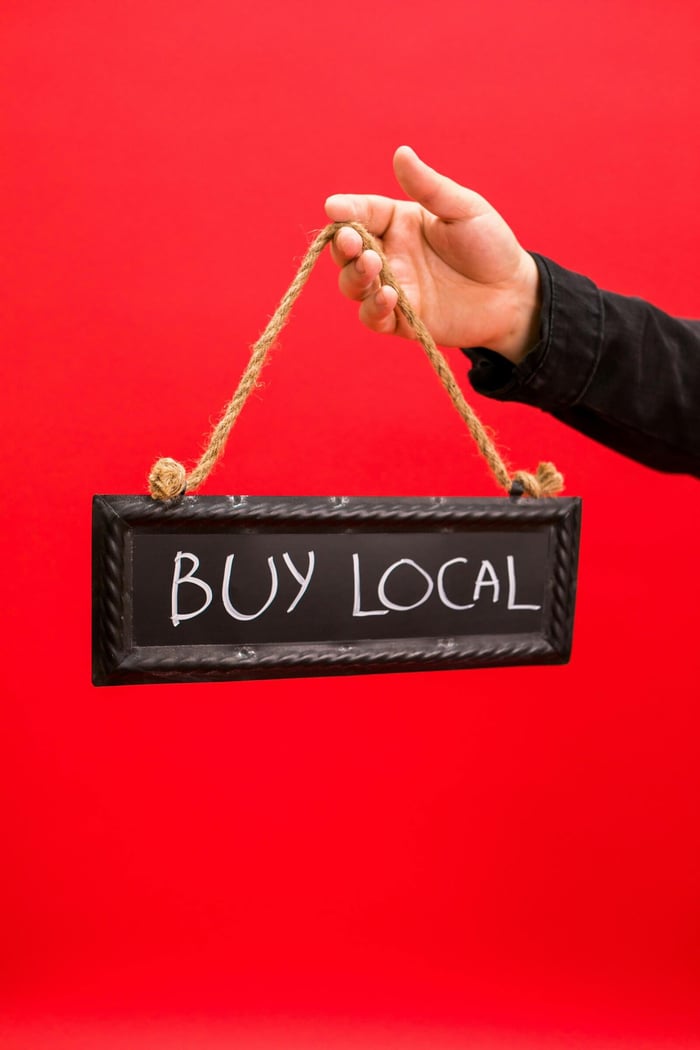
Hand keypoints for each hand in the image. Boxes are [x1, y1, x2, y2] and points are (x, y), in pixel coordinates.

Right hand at [324, 146, 540, 365]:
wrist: (513, 293)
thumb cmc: (489, 245)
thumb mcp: (463, 208)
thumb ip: (429, 187)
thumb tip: (401, 152)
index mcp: (398, 223)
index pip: (362, 213)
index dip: (345, 211)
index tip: (334, 208)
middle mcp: (389, 255)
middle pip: (347, 251)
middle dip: (343, 246)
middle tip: (352, 241)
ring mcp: (393, 288)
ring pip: (353, 284)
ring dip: (355, 275)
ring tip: (373, 265)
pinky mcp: (401, 321)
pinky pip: (373, 318)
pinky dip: (374, 309)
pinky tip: (389, 297)